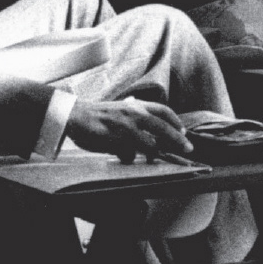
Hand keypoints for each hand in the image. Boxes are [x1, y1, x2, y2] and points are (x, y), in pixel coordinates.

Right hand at [65, 97, 192, 162]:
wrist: (75, 115)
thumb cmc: (96, 114)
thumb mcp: (119, 107)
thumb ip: (132, 111)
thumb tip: (141, 115)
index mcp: (135, 105)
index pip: (162, 110)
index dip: (175, 121)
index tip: (183, 131)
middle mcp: (133, 113)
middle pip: (163, 127)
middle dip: (177, 139)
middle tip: (187, 148)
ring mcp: (126, 127)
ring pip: (149, 144)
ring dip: (152, 153)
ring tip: (151, 158)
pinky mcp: (116, 140)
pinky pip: (129, 154)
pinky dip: (127, 157)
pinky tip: (121, 155)